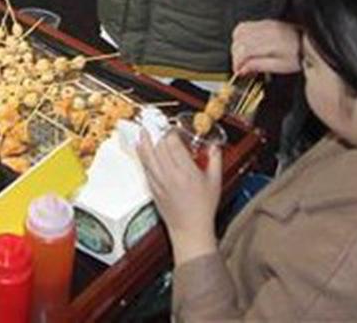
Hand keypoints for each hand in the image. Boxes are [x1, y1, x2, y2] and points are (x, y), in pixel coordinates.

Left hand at [137, 129, 220, 264]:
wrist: (190, 229)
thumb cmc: (203, 208)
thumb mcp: (215, 182)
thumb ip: (215, 160)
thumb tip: (214, 146)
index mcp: (187, 172)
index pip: (174, 144)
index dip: (172, 133)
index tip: (175, 130)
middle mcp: (171, 175)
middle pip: (159, 147)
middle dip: (159, 134)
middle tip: (159, 126)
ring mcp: (160, 181)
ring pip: (148, 156)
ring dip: (145, 141)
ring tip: (143, 130)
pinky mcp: (153, 188)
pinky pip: (145, 167)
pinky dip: (142, 156)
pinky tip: (141, 149)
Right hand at [231, 19, 300, 75]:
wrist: (309, 43)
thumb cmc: (298, 55)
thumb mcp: (280, 67)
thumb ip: (259, 66)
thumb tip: (242, 69)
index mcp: (269, 42)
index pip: (243, 51)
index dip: (237, 62)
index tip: (238, 71)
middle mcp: (265, 30)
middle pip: (238, 42)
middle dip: (235, 56)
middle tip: (240, 66)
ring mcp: (264, 24)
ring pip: (238, 32)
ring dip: (236, 45)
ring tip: (242, 56)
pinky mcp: (264, 22)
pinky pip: (244, 25)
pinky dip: (240, 36)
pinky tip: (245, 44)